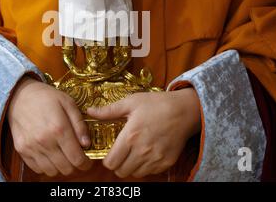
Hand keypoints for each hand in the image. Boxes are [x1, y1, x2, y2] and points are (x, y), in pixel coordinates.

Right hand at [8, 76, 92, 176]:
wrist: (19, 95)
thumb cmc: (46, 97)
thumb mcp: (68, 103)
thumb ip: (79, 124)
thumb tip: (87, 144)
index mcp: (59, 129)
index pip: (77, 159)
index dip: (86, 163)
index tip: (87, 160)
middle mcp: (45, 141)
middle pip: (66, 168)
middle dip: (74, 165)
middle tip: (76, 156)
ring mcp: (31, 147)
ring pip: (52, 171)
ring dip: (60, 166)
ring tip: (62, 155)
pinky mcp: (21, 150)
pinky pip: (37, 168)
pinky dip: (46, 166)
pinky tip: (49, 154)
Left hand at [86, 88, 200, 177]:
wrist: (185, 110)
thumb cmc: (157, 104)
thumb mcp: (131, 102)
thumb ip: (109, 111)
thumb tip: (90, 111)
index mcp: (130, 136)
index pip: (111, 162)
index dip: (107, 160)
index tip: (110, 153)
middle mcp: (142, 151)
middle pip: (121, 171)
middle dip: (118, 164)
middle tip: (121, 153)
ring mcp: (155, 158)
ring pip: (135, 174)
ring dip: (131, 166)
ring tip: (133, 153)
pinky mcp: (166, 162)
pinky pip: (150, 172)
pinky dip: (145, 167)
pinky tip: (146, 153)